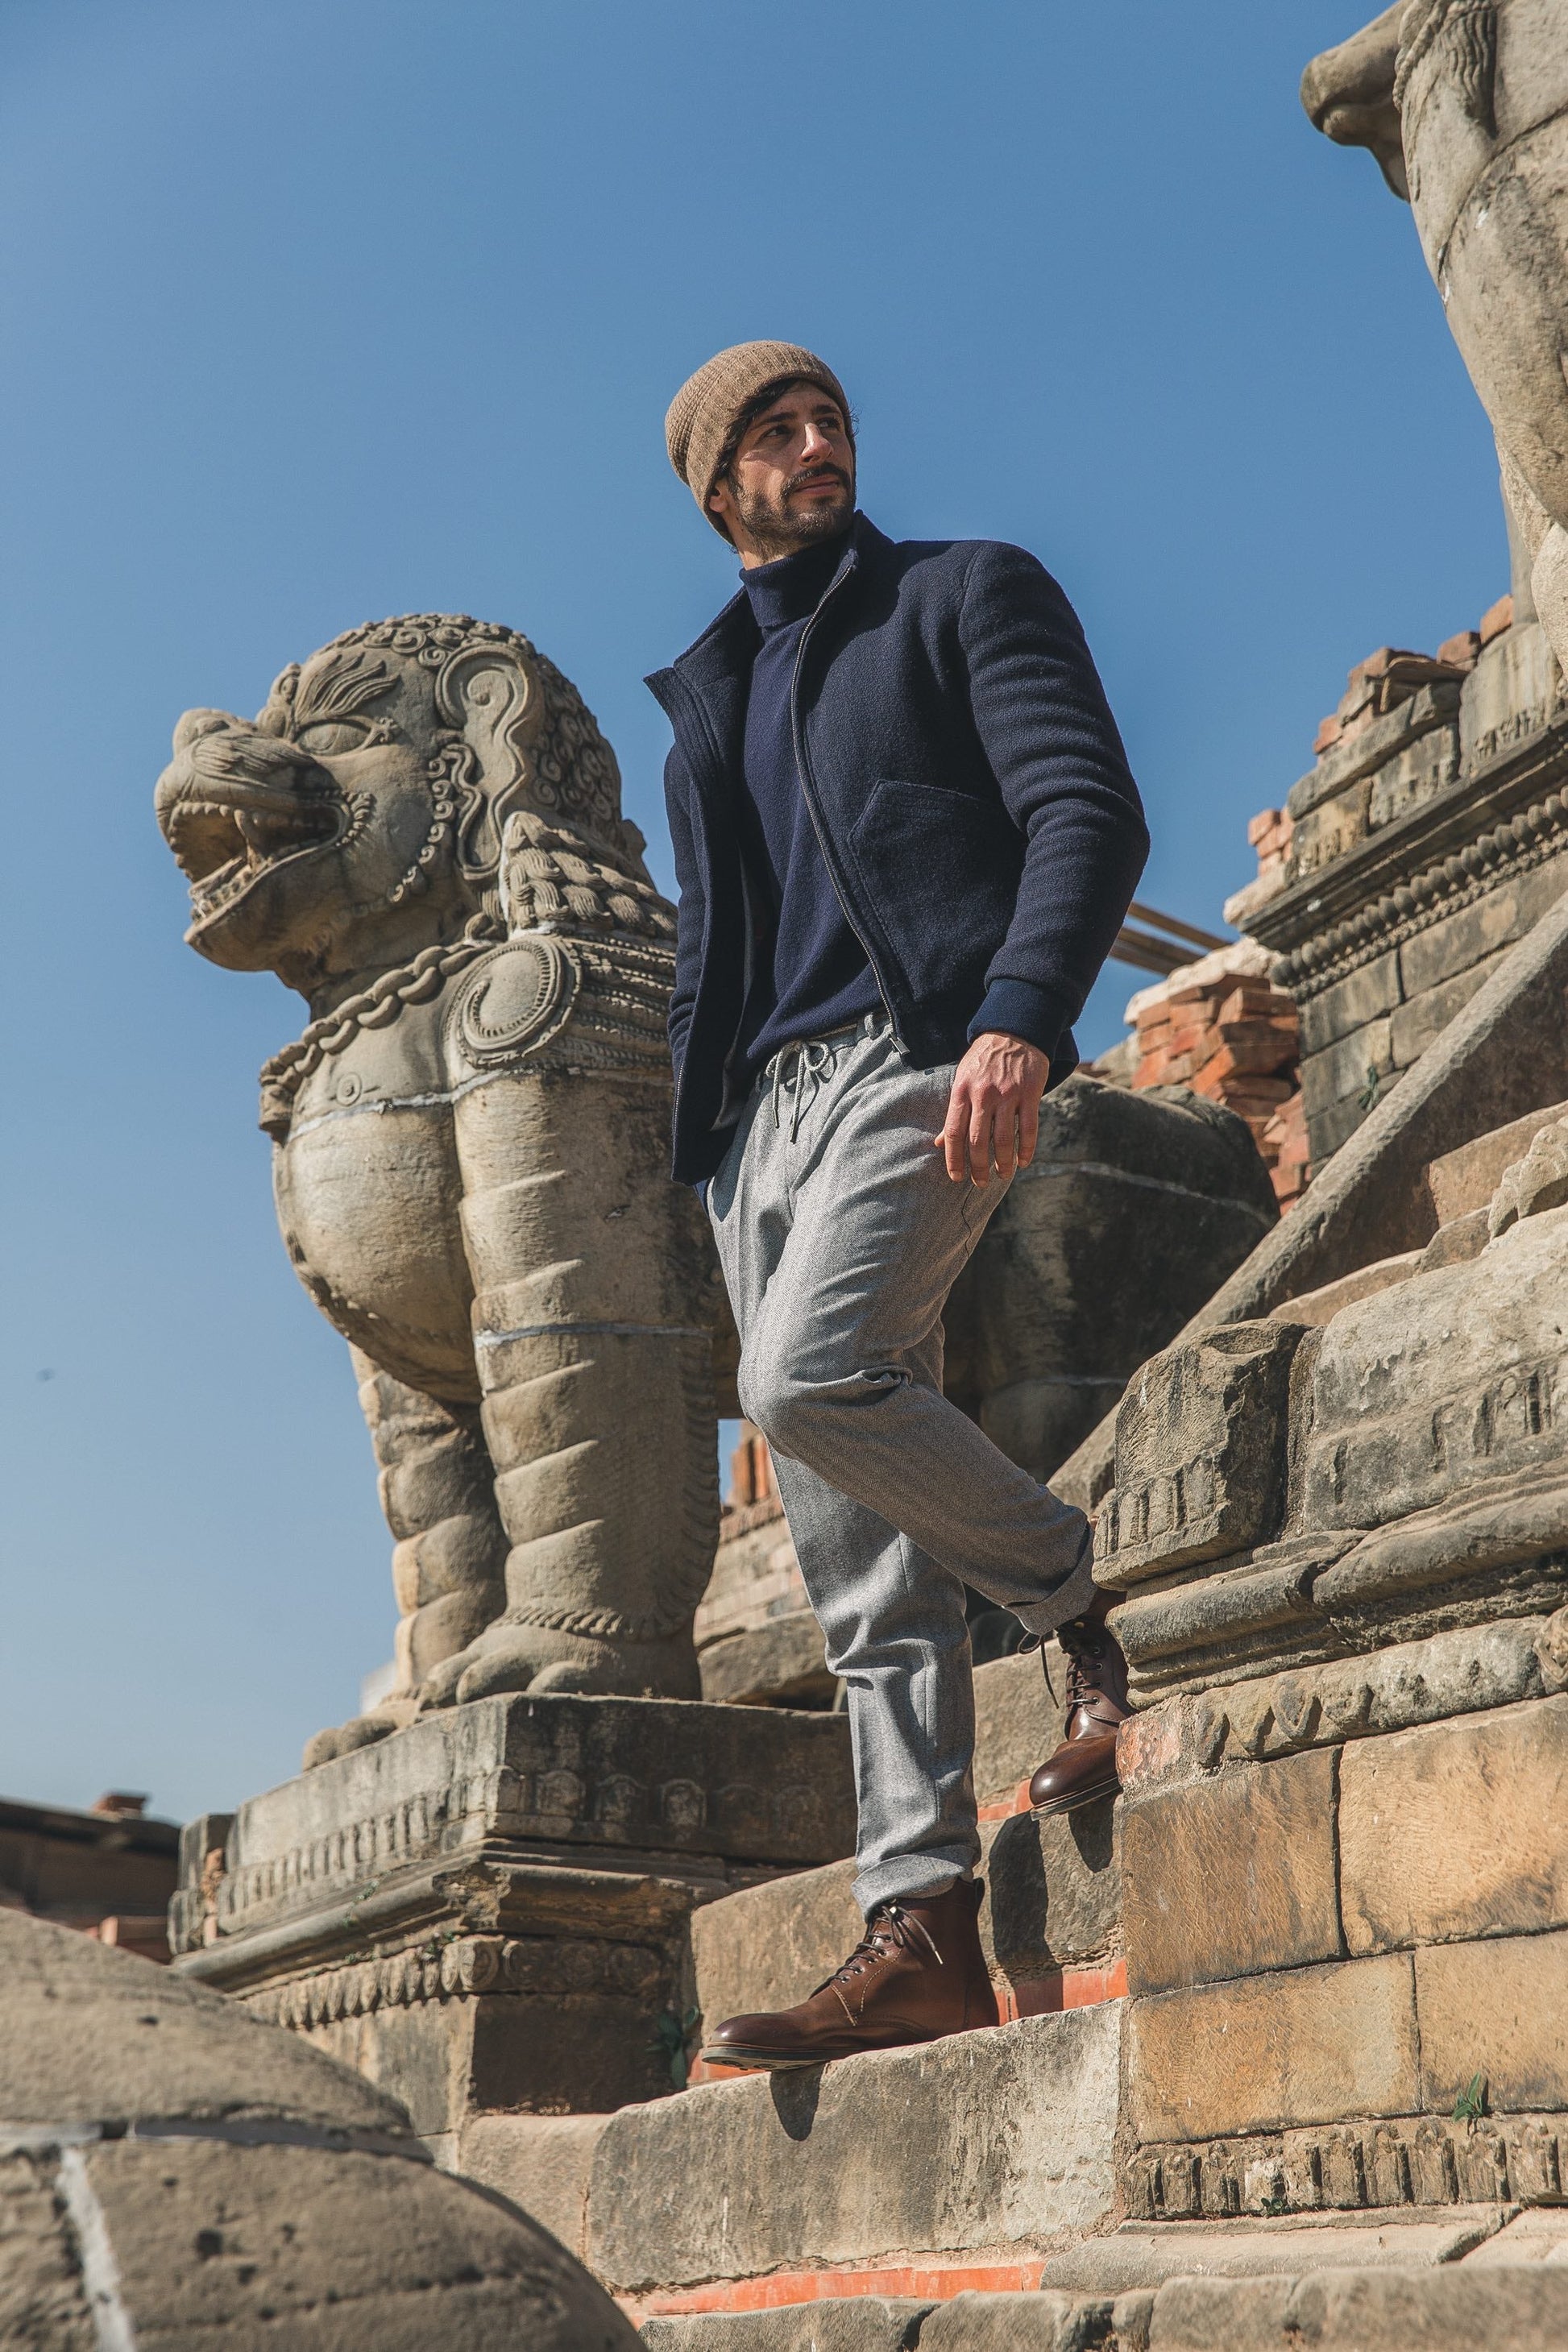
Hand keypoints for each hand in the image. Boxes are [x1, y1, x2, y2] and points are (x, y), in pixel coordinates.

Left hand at [937, 1032, 1048, 1183]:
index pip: (953, 1132)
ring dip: (1003, 1163)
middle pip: (977, 1140)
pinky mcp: (1030, 1093)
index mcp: (961, 1091)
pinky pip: (1028, 1128)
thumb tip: (938, 1144)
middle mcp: (983, 1094)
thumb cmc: (983, 1060)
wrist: (1014, 1031)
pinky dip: (1026, 1149)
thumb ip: (954, 1113)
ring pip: (1003, 1138)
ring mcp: (1008, 1094)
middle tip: (980, 1183)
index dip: (953, 1158)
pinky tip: (1023, 1161)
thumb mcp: (962, 1080)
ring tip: (1003, 1175)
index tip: (956, 1177)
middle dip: (978, 1167)